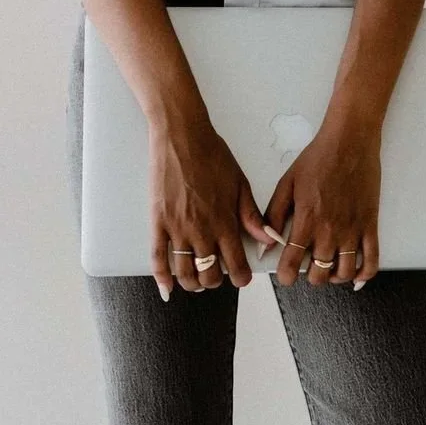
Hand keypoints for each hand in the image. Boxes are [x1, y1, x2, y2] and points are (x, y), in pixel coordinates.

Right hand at [149, 116, 273, 298]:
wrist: (182, 137)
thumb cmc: (212, 156)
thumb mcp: (241, 185)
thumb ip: (252, 216)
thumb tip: (268, 239)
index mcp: (225, 222)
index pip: (236, 265)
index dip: (240, 278)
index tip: (241, 278)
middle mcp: (202, 230)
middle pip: (209, 274)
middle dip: (215, 281)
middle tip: (217, 275)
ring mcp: (178, 228)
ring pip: (185, 272)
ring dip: (192, 283)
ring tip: (196, 281)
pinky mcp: (158, 221)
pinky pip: (157, 257)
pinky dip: (161, 277)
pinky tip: (167, 287)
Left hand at [262, 112, 381, 288]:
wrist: (350, 142)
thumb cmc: (318, 158)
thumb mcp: (287, 184)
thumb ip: (273, 215)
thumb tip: (266, 242)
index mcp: (306, 220)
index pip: (293, 264)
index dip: (286, 276)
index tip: (286, 275)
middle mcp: (330, 230)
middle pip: (320, 274)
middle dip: (311, 277)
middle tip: (309, 268)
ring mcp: (353, 230)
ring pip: (345, 272)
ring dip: (335, 277)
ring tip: (330, 269)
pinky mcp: (370, 225)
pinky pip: (372, 260)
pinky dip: (364, 275)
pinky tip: (356, 276)